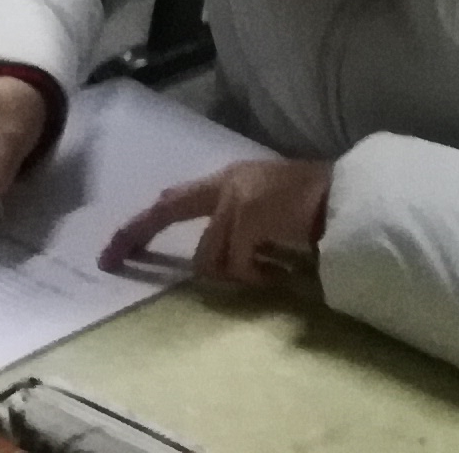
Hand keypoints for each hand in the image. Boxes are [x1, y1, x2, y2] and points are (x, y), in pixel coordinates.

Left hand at [103, 155, 333, 286]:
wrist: (348, 198)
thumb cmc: (315, 207)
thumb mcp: (265, 208)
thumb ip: (235, 225)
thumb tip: (209, 262)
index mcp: (228, 180)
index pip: (173, 199)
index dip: (142, 224)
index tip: (113, 248)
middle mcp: (226, 184)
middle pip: (167, 208)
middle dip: (135, 233)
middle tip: (110, 257)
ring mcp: (235, 199)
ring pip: (209, 257)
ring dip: (233, 274)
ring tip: (266, 272)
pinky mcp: (248, 218)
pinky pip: (237, 267)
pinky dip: (255, 278)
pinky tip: (278, 273)